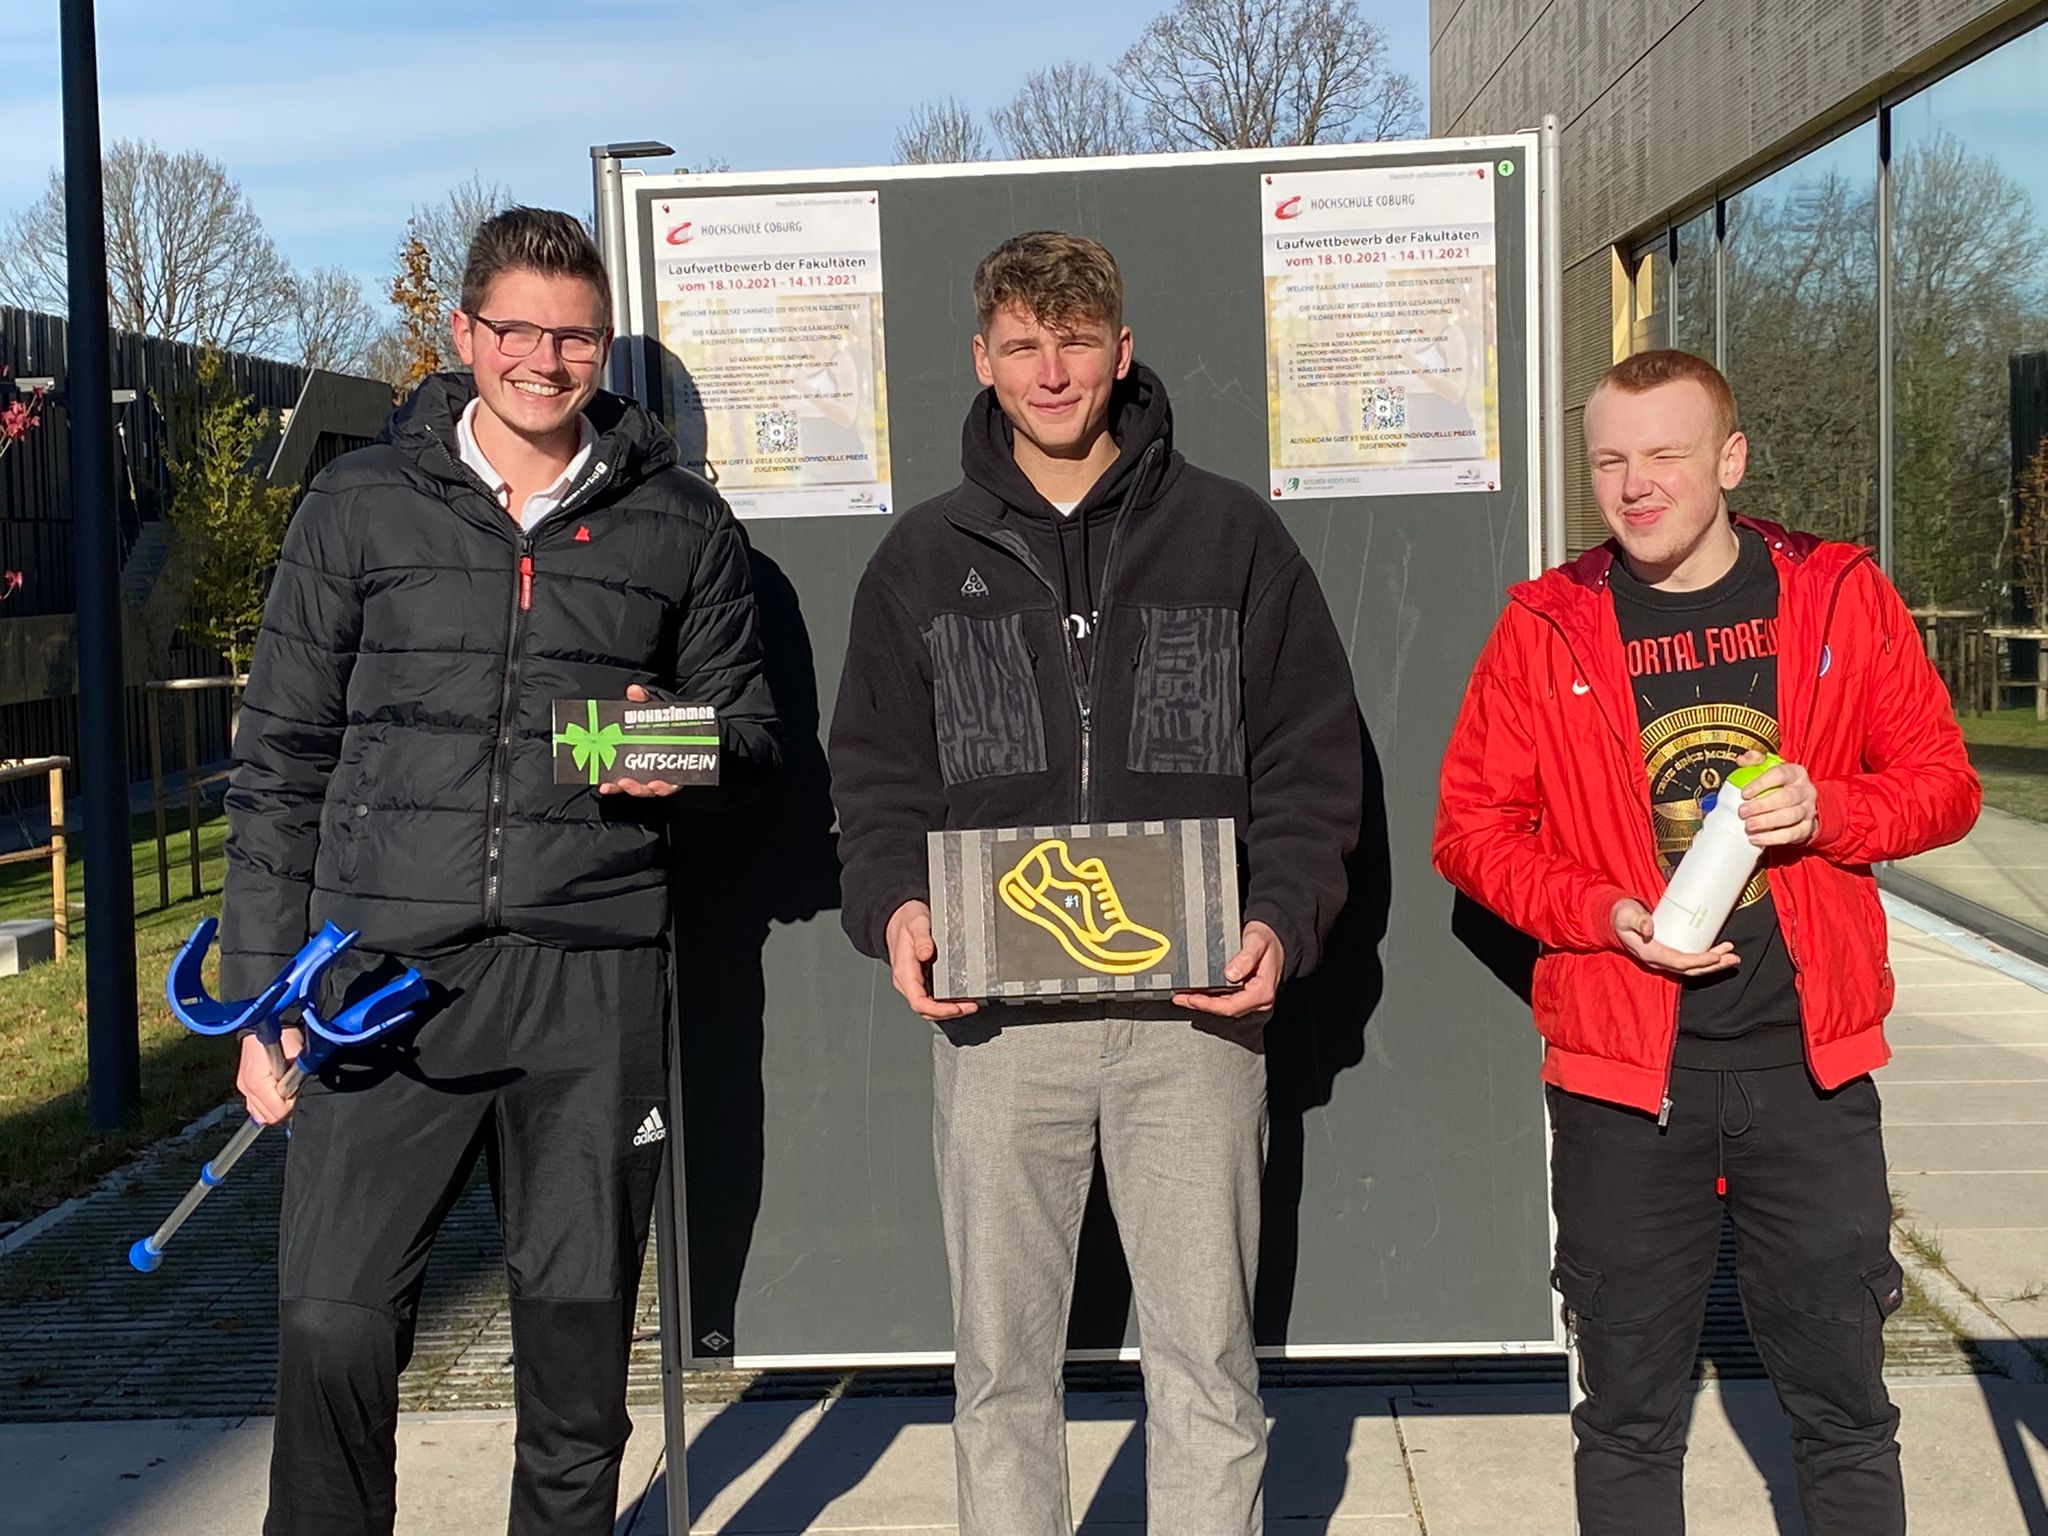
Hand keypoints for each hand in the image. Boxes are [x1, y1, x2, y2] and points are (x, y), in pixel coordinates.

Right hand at [237, 1025, 304, 1125]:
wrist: (265, 1020)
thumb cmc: (282, 1034)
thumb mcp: (297, 1053)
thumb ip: (299, 1075)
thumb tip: (299, 1095)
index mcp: (257, 1083)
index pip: (277, 1112)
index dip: (292, 1103)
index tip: (298, 1089)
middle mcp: (246, 1088)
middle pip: (269, 1117)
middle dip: (285, 1107)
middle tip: (294, 1089)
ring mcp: (243, 1088)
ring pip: (261, 1115)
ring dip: (276, 1107)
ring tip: (286, 1089)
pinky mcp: (244, 1086)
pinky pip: (256, 1107)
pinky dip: (267, 1104)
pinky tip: (276, 1091)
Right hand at [599, 684, 679, 797]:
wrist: (689, 728)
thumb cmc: (663, 724)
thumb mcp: (651, 711)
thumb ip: (642, 701)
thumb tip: (634, 691)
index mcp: (633, 759)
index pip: (617, 774)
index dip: (610, 783)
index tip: (602, 785)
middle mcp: (645, 772)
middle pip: (632, 785)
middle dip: (625, 786)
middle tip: (620, 782)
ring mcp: (661, 776)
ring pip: (650, 789)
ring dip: (644, 788)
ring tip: (645, 784)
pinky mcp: (677, 779)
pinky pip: (669, 787)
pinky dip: (664, 787)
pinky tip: (660, 783)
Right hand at [885, 900, 977, 1020]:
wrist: (898, 918)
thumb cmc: (906, 921)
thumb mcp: (916, 923)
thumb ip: (922, 938)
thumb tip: (926, 953)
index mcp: (904, 971)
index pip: (918, 1002)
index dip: (938, 1009)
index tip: (956, 1008)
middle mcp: (907, 981)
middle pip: (926, 1009)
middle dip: (949, 1012)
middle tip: (970, 1006)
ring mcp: (913, 982)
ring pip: (929, 1007)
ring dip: (948, 1010)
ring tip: (968, 1006)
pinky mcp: (920, 979)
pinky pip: (931, 998)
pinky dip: (945, 1003)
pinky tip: (959, 999)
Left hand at [1176, 920, 1283, 1016]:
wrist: (1277, 936)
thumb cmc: (1269, 938)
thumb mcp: (1257, 942)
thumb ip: (1245, 957)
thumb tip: (1231, 973)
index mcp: (1262, 991)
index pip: (1231, 1006)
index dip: (1209, 1004)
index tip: (1193, 998)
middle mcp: (1258, 999)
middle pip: (1225, 1009)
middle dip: (1201, 1005)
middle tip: (1180, 999)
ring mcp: (1252, 997)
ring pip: (1224, 1007)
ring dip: (1203, 1003)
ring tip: (1184, 997)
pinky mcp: (1246, 993)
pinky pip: (1227, 1000)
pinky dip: (1210, 998)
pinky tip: (1198, 994)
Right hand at [1611, 897, 1738, 977]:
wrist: (1616, 920)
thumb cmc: (1623, 916)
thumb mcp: (1627, 915)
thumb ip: (1637, 920)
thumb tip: (1649, 928)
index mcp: (1650, 953)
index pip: (1679, 962)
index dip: (1698, 961)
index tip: (1715, 956)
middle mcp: (1660, 960)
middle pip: (1691, 969)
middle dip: (1713, 966)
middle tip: (1733, 958)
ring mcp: (1665, 959)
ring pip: (1693, 967)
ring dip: (1714, 964)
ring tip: (1732, 955)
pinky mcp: (1670, 954)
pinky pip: (1691, 961)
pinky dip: (1707, 958)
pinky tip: (1719, 951)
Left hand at [1732, 749, 1817, 845]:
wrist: (1803, 804)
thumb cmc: (1780, 785)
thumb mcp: (1770, 768)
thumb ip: (1756, 761)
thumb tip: (1742, 760)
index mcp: (1796, 773)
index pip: (1780, 774)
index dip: (1762, 783)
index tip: (1744, 793)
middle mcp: (1805, 790)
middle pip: (1787, 797)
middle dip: (1763, 805)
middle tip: (1742, 812)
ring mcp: (1809, 810)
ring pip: (1791, 816)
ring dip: (1767, 822)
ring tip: (1748, 826)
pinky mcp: (1807, 828)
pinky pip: (1791, 834)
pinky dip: (1772, 838)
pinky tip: (1755, 838)